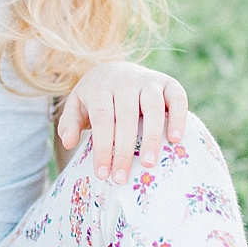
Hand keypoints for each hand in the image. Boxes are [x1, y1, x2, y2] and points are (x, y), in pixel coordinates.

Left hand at [56, 62, 188, 183]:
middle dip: (124, 150)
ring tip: (149, 164)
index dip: (103, 147)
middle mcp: (125, 81)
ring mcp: (148, 80)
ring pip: (152, 107)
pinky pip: (177, 98)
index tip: (103, 174)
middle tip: (122, 178)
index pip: (102, 119)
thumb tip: (69, 142)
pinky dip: (178, 117)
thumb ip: (70, 123)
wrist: (115, 69)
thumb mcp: (77, 105)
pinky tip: (175, 139)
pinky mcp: (168, 83)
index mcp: (100, 87)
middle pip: (126, 116)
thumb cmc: (96, 97)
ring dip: (152, 136)